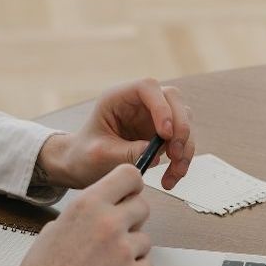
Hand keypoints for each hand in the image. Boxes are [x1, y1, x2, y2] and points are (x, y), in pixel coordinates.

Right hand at [15, 164, 152, 265]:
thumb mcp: (57, 226)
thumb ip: (87, 214)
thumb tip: (105, 210)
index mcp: (89, 204)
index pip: (129, 175)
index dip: (131, 186)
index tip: (129, 194)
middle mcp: (110, 222)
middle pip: (143, 206)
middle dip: (131, 220)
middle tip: (114, 236)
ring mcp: (125, 250)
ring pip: (145, 240)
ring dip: (131, 250)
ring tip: (105, 265)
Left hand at [37, 78, 195, 189]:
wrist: (81, 166)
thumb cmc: (83, 155)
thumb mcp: (99, 155)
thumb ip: (126, 152)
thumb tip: (156, 154)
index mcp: (118, 97)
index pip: (148, 87)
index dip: (161, 106)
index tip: (164, 134)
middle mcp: (139, 103)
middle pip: (173, 100)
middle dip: (180, 127)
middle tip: (175, 154)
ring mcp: (152, 117)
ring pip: (183, 121)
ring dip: (184, 148)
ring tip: (174, 174)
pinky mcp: (160, 134)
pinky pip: (181, 141)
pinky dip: (181, 160)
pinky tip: (171, 178)